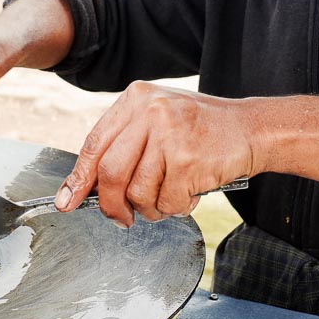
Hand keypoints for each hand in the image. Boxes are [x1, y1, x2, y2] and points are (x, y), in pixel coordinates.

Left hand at [54, 82, 256, 227]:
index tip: (67, 201)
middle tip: (121, 219)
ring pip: (138, 192)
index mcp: (136, 99)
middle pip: (110, 172)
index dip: (78, 178)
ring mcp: (169, 135)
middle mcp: (150, 112)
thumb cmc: (202, 129)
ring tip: (169, 197)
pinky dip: (176, 207)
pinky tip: (190, 192)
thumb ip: (126, 143)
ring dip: (151, 208)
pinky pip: (166, 202)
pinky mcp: (187, 160)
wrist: (250, 128)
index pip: (94, 143)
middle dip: (112, 205)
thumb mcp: (158, 119)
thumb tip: (89, 185)